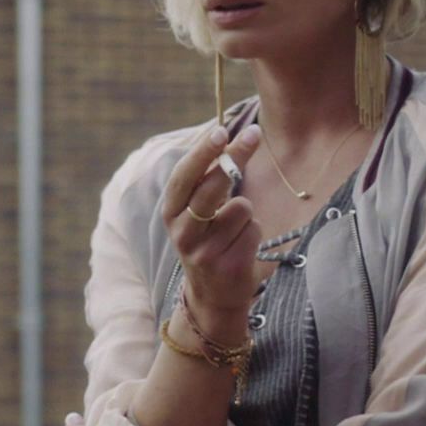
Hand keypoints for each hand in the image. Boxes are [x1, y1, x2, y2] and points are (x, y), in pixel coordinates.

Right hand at [163, 120, 263, 314]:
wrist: (212, 296)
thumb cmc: (208, 240)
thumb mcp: (196, 214)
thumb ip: (204, 182)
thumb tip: (223, 137)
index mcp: (171, 213)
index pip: (184, 176)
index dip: (202, 152)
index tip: (220, 130)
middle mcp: (182, 232)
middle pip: (211, 187)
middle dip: (234, 157)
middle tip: (253, 134)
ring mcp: (204, 251)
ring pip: (241, 207)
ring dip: (246, 212)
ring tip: (234, 229)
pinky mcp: (228, 265)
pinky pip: (254, 228)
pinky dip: (254, 231)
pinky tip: (240, 247)